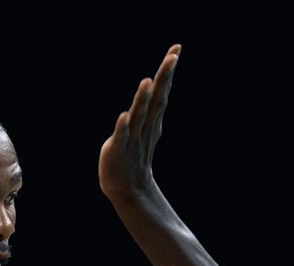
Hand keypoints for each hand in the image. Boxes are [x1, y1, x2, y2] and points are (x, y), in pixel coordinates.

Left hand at [98, 44, 179, 202]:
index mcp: (151, 120)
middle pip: (156, 99)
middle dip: (163, 78)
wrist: (128, 189)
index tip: (176, 49)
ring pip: (139, 116)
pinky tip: (124, 116)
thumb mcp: (144, 128)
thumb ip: (148, 107)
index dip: (168, 71)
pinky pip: (121, 137)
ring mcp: (132, 139)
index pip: (161, 92)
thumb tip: (154, 85)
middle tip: (173, 56)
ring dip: (142, 100)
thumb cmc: (133, 156)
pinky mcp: (117, 151)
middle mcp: (145, 126)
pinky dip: (123, 127)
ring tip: (146, 81)